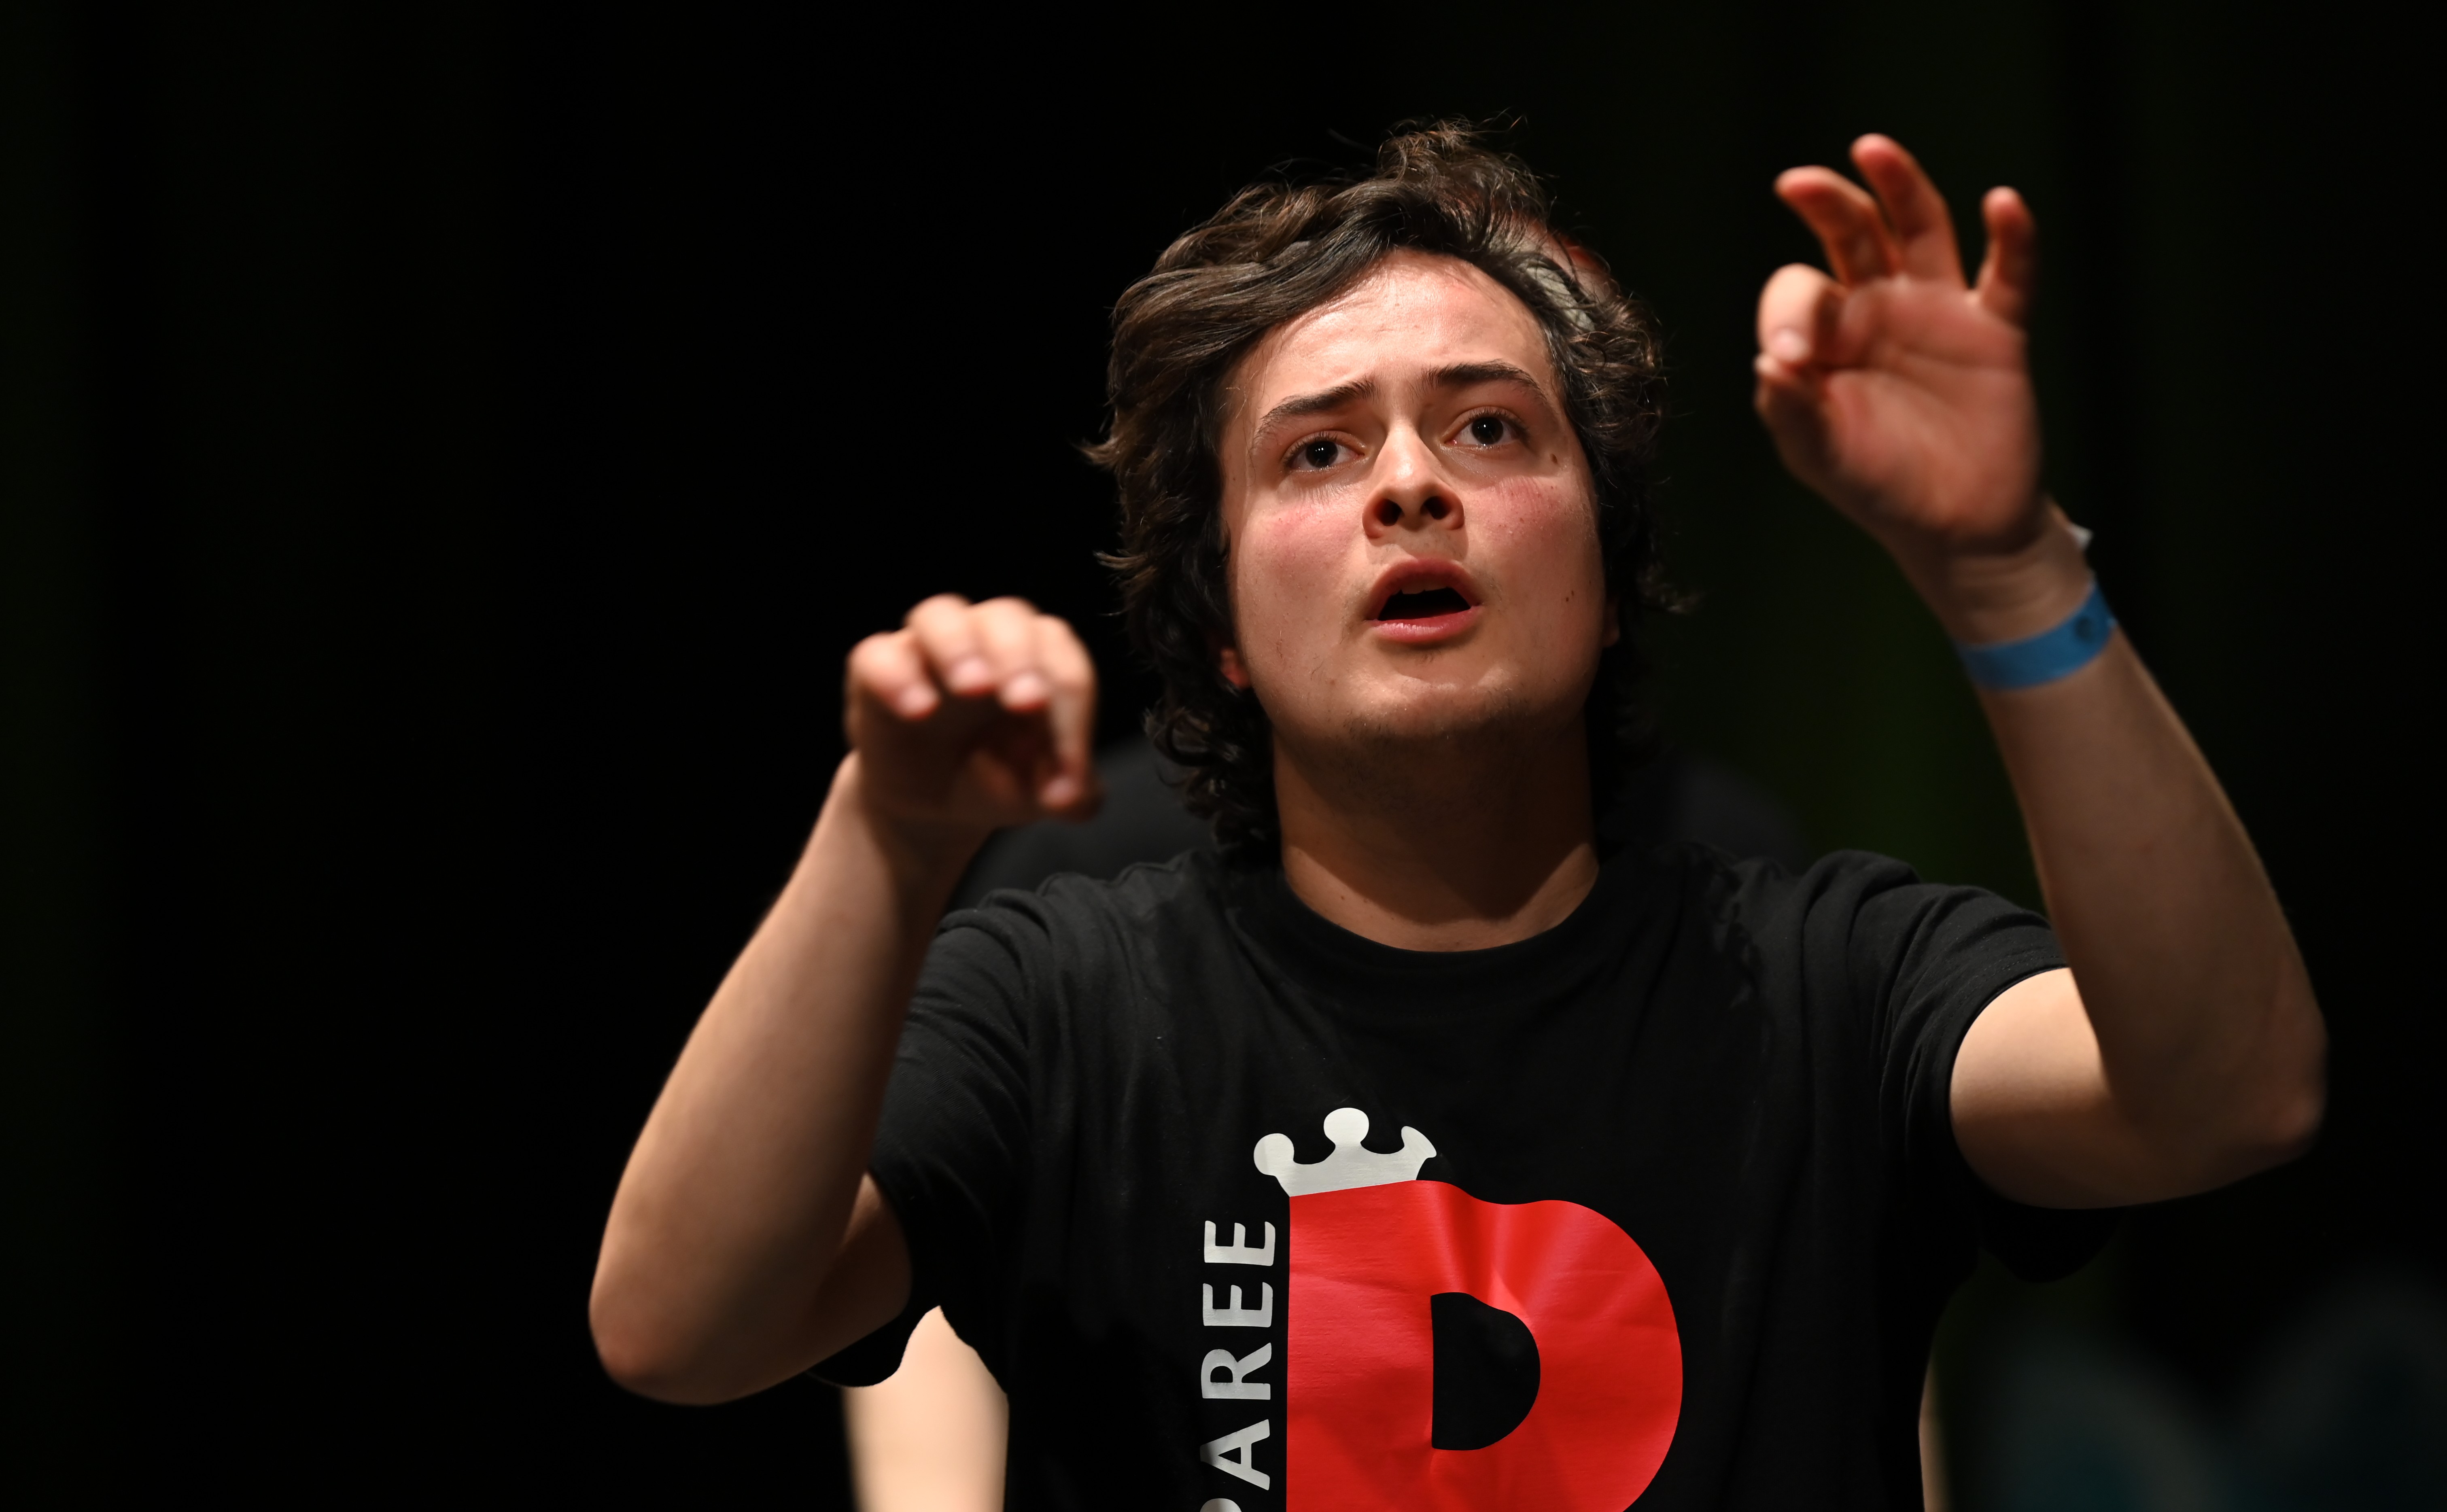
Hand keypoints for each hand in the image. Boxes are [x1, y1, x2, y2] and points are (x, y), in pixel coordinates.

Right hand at [844, 594, 1099, 835]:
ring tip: (972, 688)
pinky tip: (918, 711)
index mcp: (1039, 661)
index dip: (1071, 707)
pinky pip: (876, 655)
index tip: (1069, 765)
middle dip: (1019, 656)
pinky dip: (896, 676)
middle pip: (1006, 618)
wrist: (932, 805)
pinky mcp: (876, 671)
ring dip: (959, 647)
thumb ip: (1071, 795)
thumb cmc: (999, 779)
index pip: (1063, 661)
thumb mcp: (1039, 795)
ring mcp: (928, 650)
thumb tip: (1078, 802)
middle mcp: (986, 641)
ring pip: (940, 615)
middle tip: (1028, 699)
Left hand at [1754, 135, 2044, 567]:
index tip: (1790, 352)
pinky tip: (2003, 203)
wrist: (1955, 528)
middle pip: (1853, 234)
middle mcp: (1879, 308)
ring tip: (1872, 149)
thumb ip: (1790, 411)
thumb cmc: (1878, 485)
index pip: (1800, 292)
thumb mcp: (1821, 456)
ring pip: (1920, 229)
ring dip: (1900, 186)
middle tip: (1796, 183)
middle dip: (1827, 205)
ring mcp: (1939, 312)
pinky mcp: (1997, 331)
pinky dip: (2013, 236)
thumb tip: (1768, 361)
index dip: (1790, 310)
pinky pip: (2009, 274)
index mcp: (1827, 336)